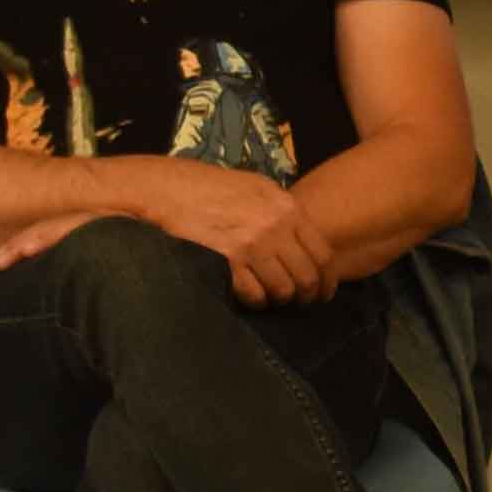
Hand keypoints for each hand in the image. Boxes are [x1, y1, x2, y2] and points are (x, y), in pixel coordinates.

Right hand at [131, 156, 336, 304]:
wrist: (164, 189)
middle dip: (306, 296)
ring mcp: (250, 245)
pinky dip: (254, 302)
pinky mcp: (226, 263)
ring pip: (283, 290)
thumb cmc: (207, 186)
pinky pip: (254, 296)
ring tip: (269, 299)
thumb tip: (301, 240)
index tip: (323, 293)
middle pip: (307, 276)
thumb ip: (281, 212)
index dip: (327, 279)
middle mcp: (274, 226)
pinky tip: (247, 296)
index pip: (323, 252)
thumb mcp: (254, 187)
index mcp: (285, 206)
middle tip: (298, 304)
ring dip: (278, 300)